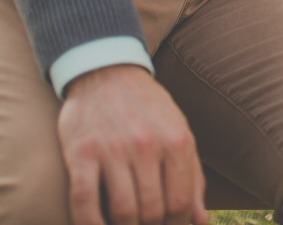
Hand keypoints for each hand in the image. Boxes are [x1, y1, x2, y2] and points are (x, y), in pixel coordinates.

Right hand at [58, 64, 208, 224]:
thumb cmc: (147, 110)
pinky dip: (89, 224)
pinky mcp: (81, 152)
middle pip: (152, 212)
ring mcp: (113, 149)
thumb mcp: (179, 133)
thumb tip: (201, 220)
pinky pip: (84, 201)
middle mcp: (147, 145)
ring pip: (122, 211)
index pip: (180, 203)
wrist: (106, 72)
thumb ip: (192, 177)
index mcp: (176, 142)